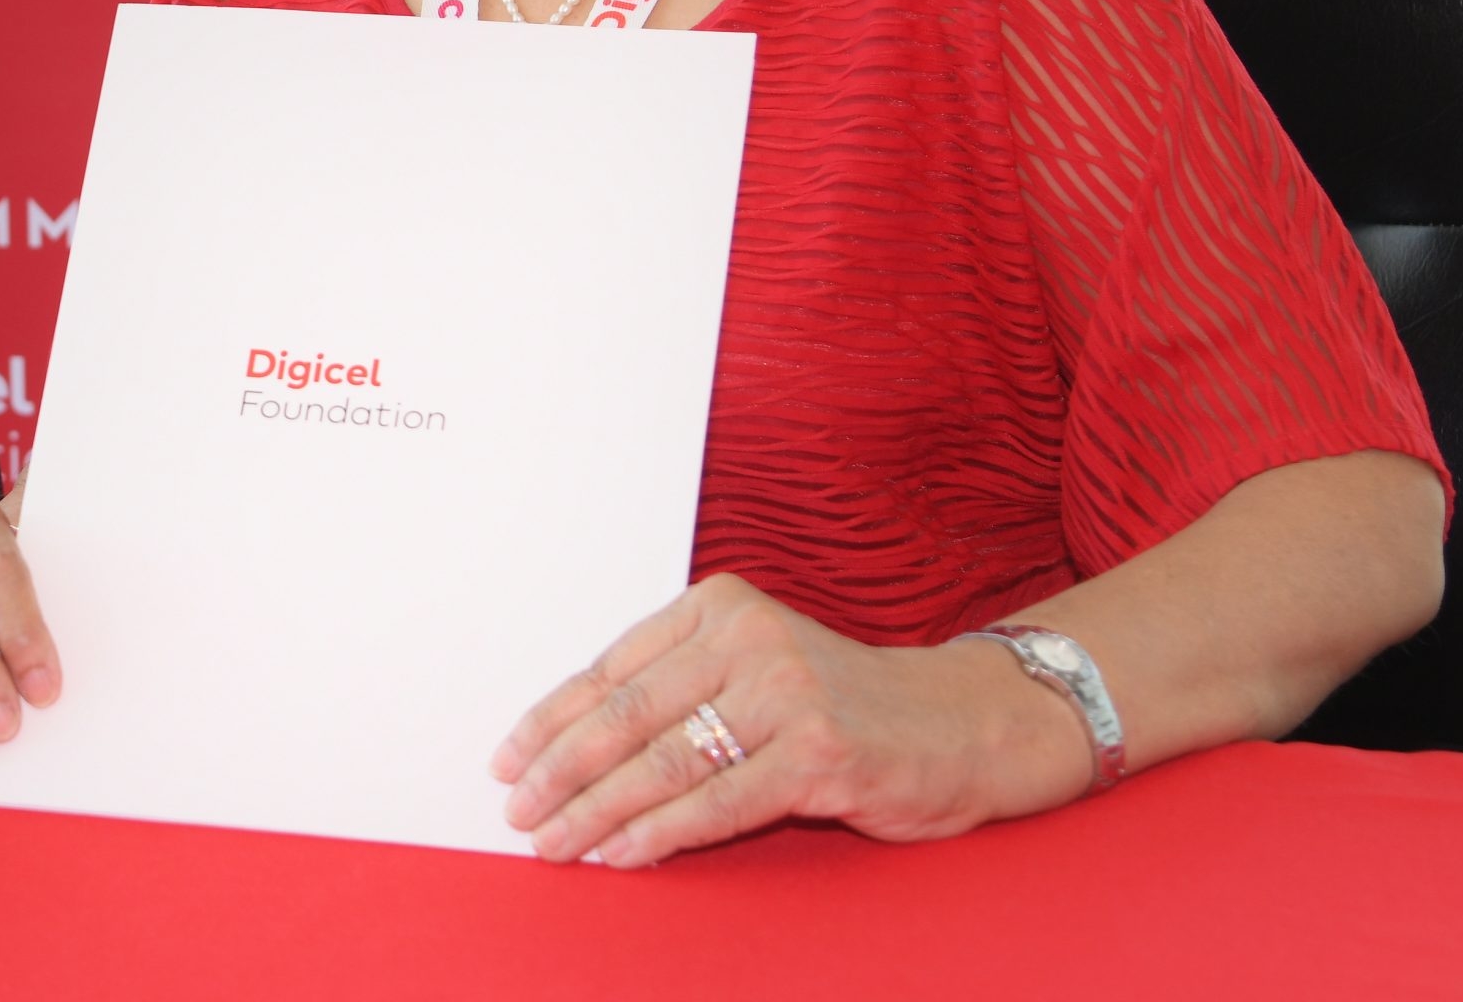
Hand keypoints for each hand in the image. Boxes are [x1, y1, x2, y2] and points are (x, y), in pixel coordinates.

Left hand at [490, 572, 1093, 866]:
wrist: (953, 722)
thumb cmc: (837, 703)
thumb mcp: (754, 669)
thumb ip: (678, 689)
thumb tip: (568, 748)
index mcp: (721, 605)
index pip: (615, 666)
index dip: (553, 717)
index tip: (508, 759)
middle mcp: (749, 635)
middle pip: (629, 714)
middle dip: (562, 770)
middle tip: (519, 812)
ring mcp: (786, 690)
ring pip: (665, 761)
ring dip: (597, 811)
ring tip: (554, 844)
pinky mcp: (818, 750)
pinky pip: (718, 801)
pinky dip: (661, 834)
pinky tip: (623, 856)